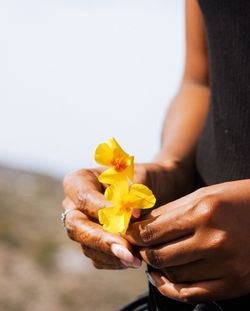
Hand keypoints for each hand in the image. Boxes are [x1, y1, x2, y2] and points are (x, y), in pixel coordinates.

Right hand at [62, 161, 189, 269]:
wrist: (151, 190)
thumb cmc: (143, 178)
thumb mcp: (140, 177)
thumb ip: (133, 192)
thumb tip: (132, 215)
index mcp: (79, 181)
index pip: (85, 198)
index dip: (104, 211)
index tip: (129, 220)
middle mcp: (73, 205)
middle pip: (77, 226)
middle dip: (102, 240)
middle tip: (126, 251)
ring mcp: (80, 226)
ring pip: (86, 245)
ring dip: (111, 255)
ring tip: (136, 260)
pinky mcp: (90, 243)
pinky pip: (96, 257)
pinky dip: (114, 261)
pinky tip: (133, 260)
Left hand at [126, 180, 249, 302]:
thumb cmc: (235, 199)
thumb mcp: (202, 195)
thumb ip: (170, 212)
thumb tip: (142, 226)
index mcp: (203, 212)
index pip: (153, 232)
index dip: (135, 235)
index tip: (129, 235)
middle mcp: (213, 240)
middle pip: (159, 255)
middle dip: (143, 252)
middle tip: (139, 247)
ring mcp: (226, 265)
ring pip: (174, 275)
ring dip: (157, 269)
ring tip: (153, 260)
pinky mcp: (236, 283)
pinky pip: (193, 294)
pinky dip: (173, 289)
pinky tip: (165, 278)